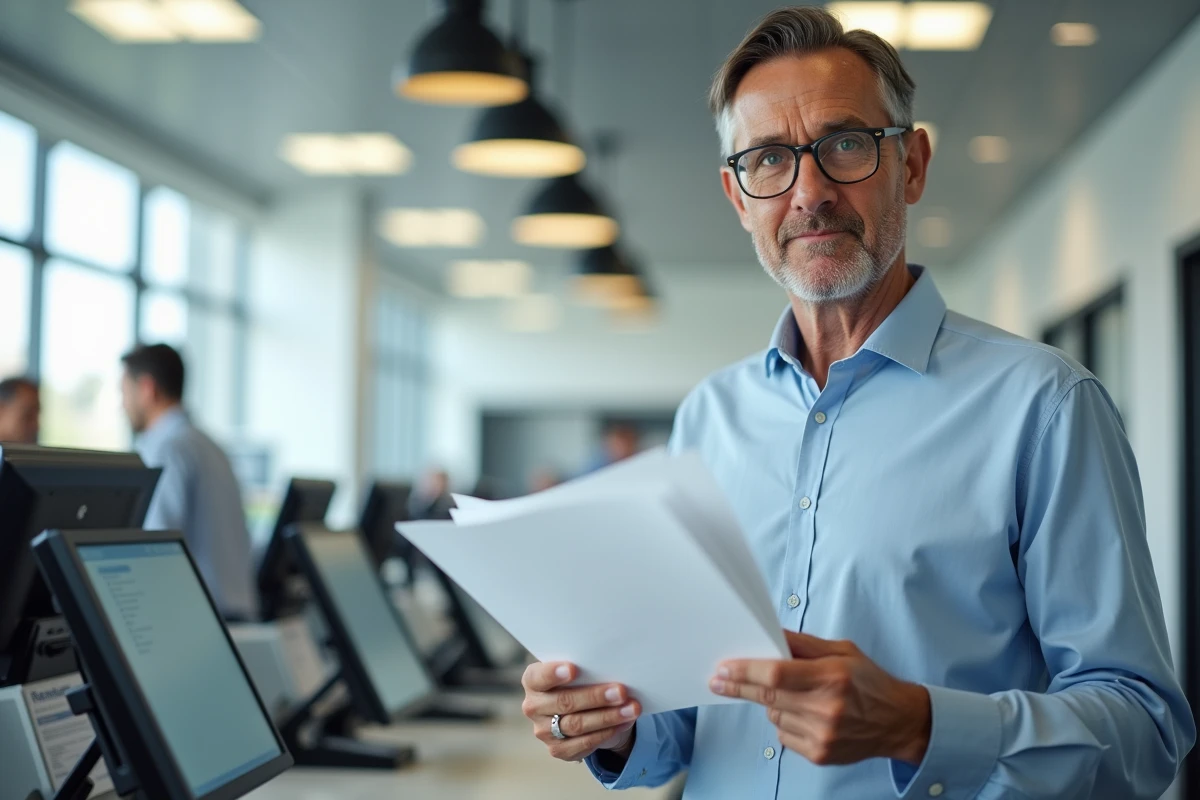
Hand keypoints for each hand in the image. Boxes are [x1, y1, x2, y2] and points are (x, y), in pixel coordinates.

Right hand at [521, 661, 641, 761]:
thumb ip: (585, 667)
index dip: (553, 673)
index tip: (573, 669)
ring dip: (608, 717)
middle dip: (595, 697)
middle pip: (564, 702)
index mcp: (533, 681)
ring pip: (577, 725)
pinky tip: (624, 723)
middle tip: (621, 691)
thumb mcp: (579, 670)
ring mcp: (543, 731)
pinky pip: (584, 743)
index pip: (537, 677)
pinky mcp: (557, 749)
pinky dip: (607, 732)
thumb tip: (612, 666)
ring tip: (631, 708)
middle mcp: (533, 707)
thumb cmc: (580, 681)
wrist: (581, 709)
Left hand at [710, 631, 930, 765]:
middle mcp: (826, 708)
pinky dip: (785, 721)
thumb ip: (802, 644)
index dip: (745, 672)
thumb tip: (768, 636)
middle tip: (718, 680)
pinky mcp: (819, 754)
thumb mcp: (841, 651)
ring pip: (773, 715)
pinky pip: (783, 734)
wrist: (898, 722)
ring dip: (771, 703)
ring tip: (795, 695)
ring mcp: (822, 735)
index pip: (776, 675)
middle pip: (767, 697)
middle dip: (739, 686)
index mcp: (832, 677)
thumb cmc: (869, 681)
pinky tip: (805, 714)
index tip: (723, 669)